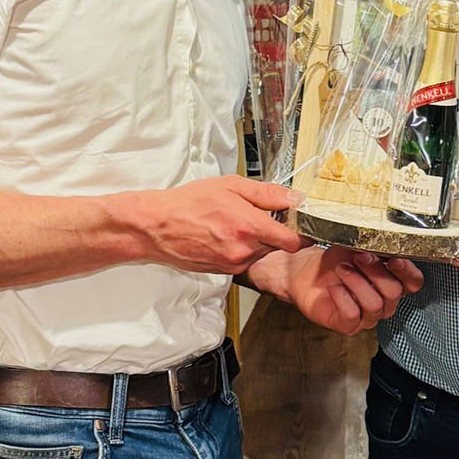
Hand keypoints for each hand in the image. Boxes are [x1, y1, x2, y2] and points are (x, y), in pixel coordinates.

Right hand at [128, 175, 305, 275]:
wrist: (157, 227)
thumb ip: (266, 194)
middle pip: (278, 246)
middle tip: (257, 214)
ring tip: (235, 223)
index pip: (294, 240)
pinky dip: (242, 248)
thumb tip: (294, 198)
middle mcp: (245, 250)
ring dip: (256, 240)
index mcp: (250, 227)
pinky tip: (225, 234)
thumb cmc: (189, 204)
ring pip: (260, 253)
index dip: (300, 231)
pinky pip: (244, 260)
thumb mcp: (230, 186)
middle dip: (274, 231)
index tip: (298, 223)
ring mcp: (234, 264)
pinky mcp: (224, 272)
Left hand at [274, 245, 422, 333]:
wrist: (308, 272)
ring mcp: (367, 317)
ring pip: (374, 304)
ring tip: (341, 269)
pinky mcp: (348, 325)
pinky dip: (342, 297)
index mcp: (393, 282)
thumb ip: (378, 247)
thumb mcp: (359, 247)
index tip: (394, 258)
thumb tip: (389, 240)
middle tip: (358, 256)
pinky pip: (352, 314)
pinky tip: (333, 287)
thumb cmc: (336, 261)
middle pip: (394, 292)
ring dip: (356, 282)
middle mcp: (385, 302)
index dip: (407, 272)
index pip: (414, 283)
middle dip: (375, 271)